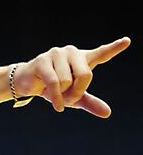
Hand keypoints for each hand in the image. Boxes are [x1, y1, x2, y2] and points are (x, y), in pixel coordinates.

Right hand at [13, 37, 130, 117]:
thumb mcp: (74, 97)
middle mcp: (71, 53)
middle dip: (78, 91)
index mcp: (82, 59)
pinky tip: (57, 105)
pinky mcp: (42, 61)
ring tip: (57, 96)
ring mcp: (56, 54)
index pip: (101, 53)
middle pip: (86, 75)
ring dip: (63, 95)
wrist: (27, 84)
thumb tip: (107, 113)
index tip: (127, 41)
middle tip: (71, 99)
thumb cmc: (53, 89)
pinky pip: (55, 83)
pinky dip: (56, 97)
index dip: (114, 48)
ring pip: (68, 81)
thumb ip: (90, 102)